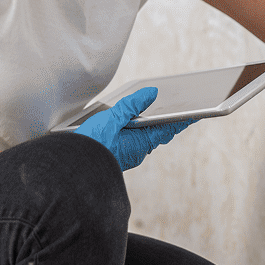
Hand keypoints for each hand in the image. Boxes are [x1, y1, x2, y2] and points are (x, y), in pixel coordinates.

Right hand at [72, 87, 193, 171]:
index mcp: (140, 143)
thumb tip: (152, 93)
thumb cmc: (90, 146)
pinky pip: (131, 143)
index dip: (182, 120)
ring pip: (143, 140)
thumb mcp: (111, 119)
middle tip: (181, 114)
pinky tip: (131, 127)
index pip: (168, 128)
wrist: (68, 171)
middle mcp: (136, 152)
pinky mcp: (114, 157)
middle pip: (157, 134)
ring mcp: (125, 156)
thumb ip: (131, 105)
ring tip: (160, 117)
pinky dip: (136, 133)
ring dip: (152, 129)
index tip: (196, 114)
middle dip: (168, 124)